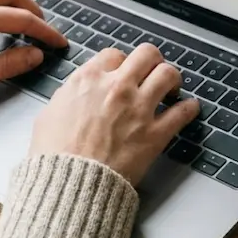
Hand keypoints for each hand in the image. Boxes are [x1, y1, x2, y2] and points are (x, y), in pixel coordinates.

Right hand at [30, 44, 200, 184]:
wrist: (71, 183)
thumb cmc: (56, 155)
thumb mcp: (49, 115)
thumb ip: (68, 98)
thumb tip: (75, 95)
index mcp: (89, 80)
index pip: (114, 55)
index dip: (121, 62)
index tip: (123, 71)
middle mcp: (117, 87)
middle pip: (146, 54)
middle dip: (151, 61)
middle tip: (152, 71)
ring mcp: (139, 109)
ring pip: (168, 74)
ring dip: (172, 78)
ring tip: (172, 87)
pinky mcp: (154, 134)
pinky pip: (182, 112)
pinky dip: (189, 108)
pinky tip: (189, 108)